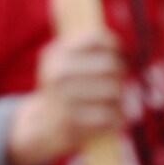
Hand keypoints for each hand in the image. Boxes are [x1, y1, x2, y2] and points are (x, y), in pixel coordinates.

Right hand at [7, 31, 122, 164]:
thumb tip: (121, 48)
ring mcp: (65, 98)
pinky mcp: (73, 122)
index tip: (116, 54)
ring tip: (114, 100)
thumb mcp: (67, 62)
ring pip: (114, 90)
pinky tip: (111, 117)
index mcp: (57, 54)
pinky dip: (116, 117)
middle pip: (111, 65)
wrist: (43, 125)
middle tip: (119, 79)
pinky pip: (110, 114)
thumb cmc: (65, 88)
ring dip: (120, 97)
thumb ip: (91, 49)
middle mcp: (59, 74)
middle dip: (121, 73)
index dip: (114, 45)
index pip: (96, 39)